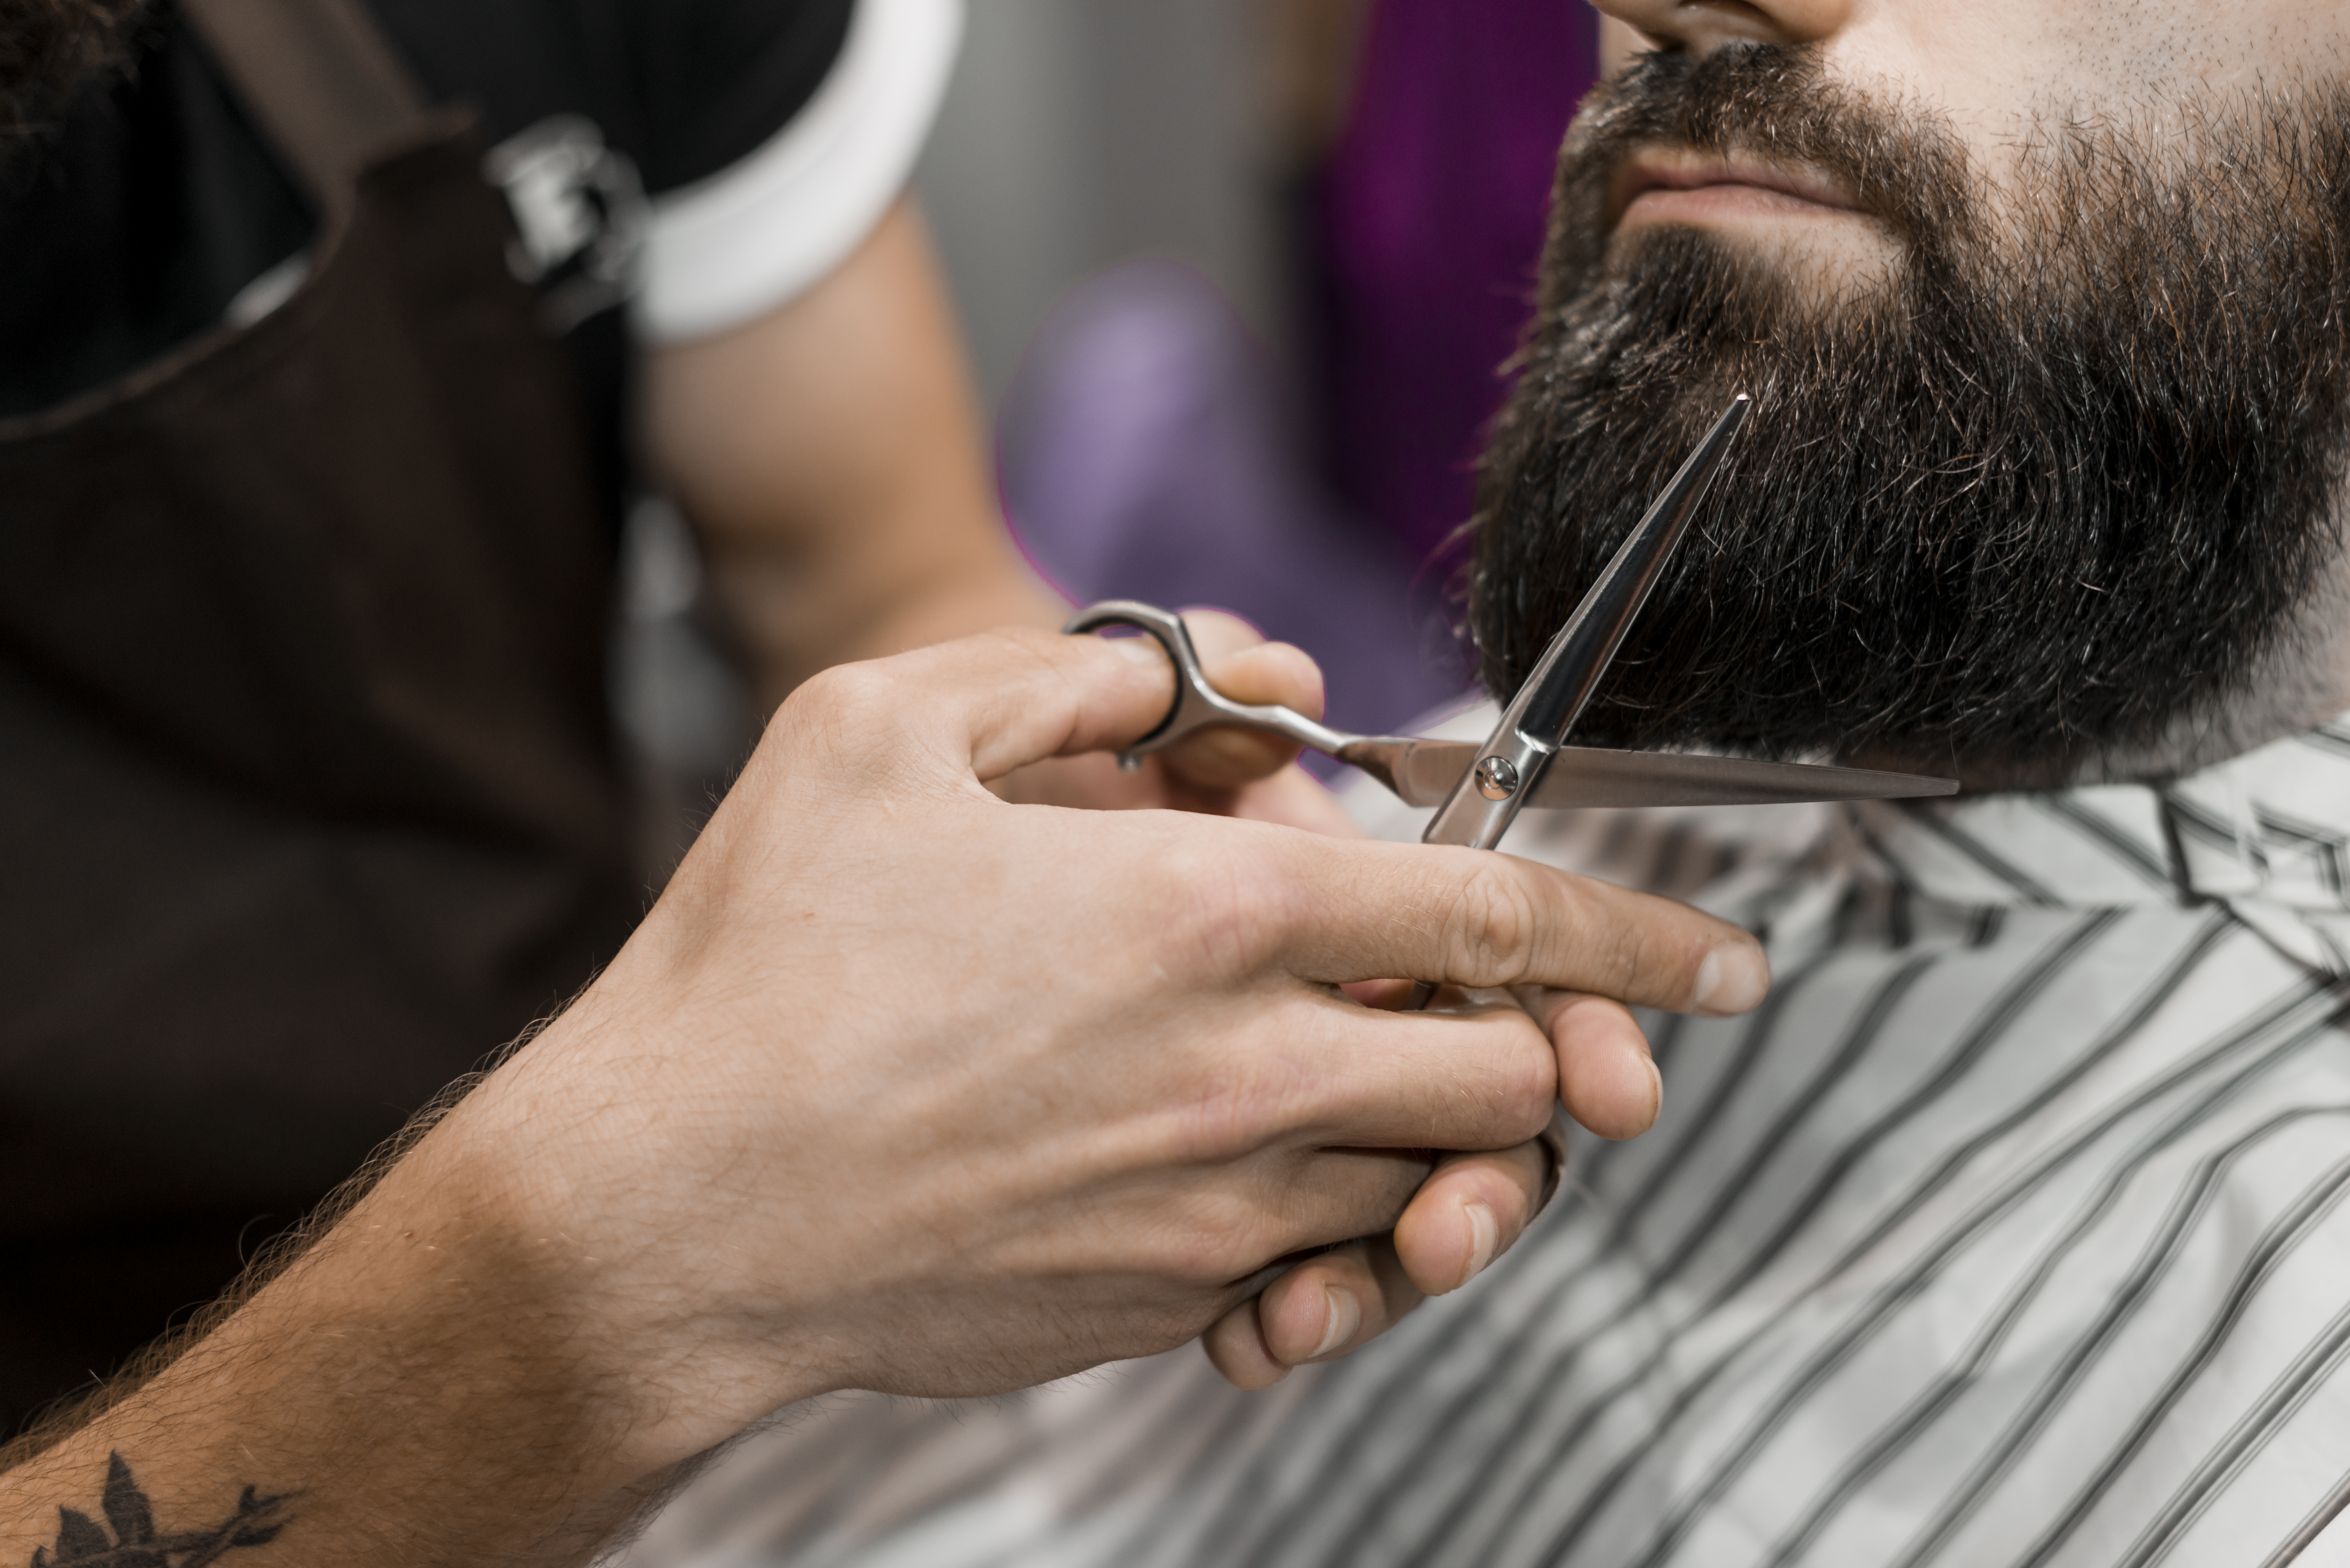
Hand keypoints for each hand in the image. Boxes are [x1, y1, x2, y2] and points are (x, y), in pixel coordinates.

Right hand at [380, 625, 1764, 1480]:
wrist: (667, 1201)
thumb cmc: (766, 956)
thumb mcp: (889, 728)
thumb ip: (1099, 679)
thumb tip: (1257, 681)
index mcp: (1203, 915)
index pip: (1501, 925)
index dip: (1642, 936)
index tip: (1730, 961)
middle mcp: (1241, 1071)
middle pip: (1513, 1079)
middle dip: (1564, 1048)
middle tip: (1541, 1023)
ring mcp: (1211, 1207)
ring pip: (1440, 1189)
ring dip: (1464, 1144)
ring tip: (1411, 1098)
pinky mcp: (1164, 1302)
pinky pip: (1328, 1277)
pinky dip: (1350, 1233)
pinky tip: (1282, 1188)